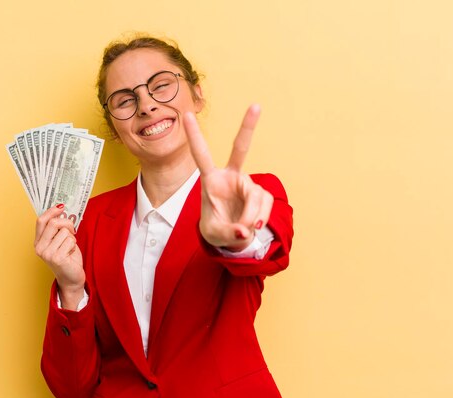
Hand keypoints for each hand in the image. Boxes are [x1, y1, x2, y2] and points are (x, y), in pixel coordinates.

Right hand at [34, 204, 84, 308]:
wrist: (71, 278)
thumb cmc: (67, 258)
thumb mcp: (59, 241)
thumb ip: (57, 228)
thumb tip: (61, 211)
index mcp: (38, 242)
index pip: (41, 221)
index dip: (51, 211)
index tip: (61, 206)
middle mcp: (39, 248)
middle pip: (54, 223)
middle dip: (67, 223)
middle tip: (72, 230)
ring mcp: (47, 253)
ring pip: (65, 232)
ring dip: (72, 238)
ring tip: (69, 248)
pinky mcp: (57, 258)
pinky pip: (70, 240)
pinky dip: (74, 245)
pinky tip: (70, 254)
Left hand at [183, 104, 273, 251]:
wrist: (232, 237)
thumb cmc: (217, 229)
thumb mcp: (215, 234)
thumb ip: (229, 232)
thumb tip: (246, 231)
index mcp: (210, 180)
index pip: (201, 154)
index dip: (195, 135)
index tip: (187, 115)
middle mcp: (230, 176)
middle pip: (241, 148)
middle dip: (248, 127)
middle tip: (256, 105)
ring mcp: (247, 183)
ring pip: (254, 195)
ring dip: (251, 215)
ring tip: (245, 229)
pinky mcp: (260, 193)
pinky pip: (264, 205)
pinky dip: (260, 217)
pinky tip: (254, 226)